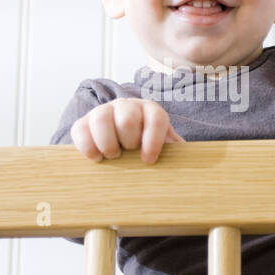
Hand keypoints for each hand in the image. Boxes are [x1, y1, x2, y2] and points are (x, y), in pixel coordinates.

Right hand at [70, 99, 184, 163]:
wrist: (122, 152)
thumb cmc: (147, 153)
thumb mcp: (165, 152)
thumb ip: (177, 155)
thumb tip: (195, 168)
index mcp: (151, 111)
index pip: (155, 118)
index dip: (153, 139)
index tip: (149, 160)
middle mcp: (127, 106)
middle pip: (128, 118)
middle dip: (128, 141)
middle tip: (129, 154)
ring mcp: (103, 112)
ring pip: (102, 119)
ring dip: (108, 143)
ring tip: (112, 156)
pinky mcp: (83, 123)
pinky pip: (80, 129)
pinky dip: (87, 146)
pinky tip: (96, 159)